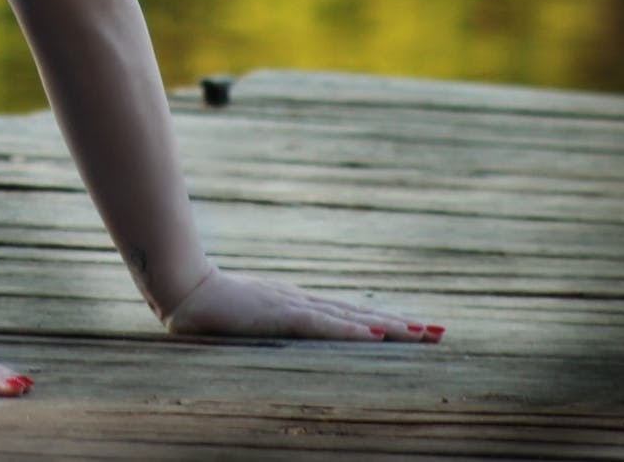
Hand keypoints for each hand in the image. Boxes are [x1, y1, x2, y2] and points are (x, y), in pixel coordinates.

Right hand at [164, 266, 443, 342]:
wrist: (182, 289)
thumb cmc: (207, 308)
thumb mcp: (247, 320)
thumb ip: (266, 324)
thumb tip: (278, 332)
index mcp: (296, 304)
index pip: (349, 316)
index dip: (384, 323)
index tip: (417, 329)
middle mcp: (302, 301)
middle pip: (361, 315)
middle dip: (402, 325)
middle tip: (440, 332)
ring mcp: (292, 305)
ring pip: (351, 318)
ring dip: (389, 327)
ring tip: (422, 334)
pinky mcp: (279, 313)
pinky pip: (321, 324)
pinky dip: (349, 330)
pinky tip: (373, 335)